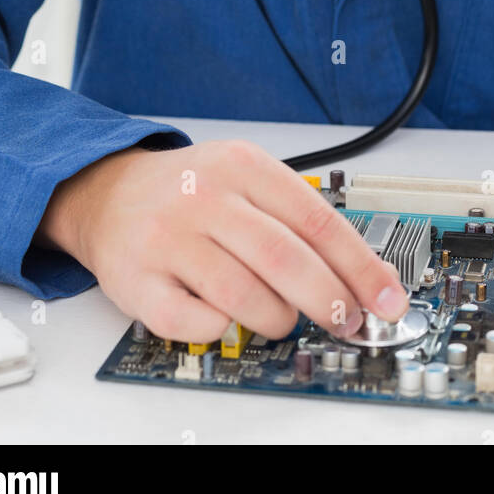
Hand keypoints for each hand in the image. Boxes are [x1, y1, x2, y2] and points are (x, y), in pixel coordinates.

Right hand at [38, 139, 407, 343]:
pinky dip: (223, 327)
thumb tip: (366, 272)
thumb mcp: (247, 179)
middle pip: (285, 260)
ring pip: (244, 295)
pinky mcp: (137, 280)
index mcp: (242, 166)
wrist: (108, 192)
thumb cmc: (190, 191)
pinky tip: (227, 317)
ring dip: (278, 319)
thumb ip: (299, 218)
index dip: (359, 266)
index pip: (316, 221)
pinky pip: (194, 321)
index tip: (386, 298)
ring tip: (283, 318)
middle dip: (328, 300)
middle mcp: (204, 197)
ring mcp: (168, 238)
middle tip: (347, 320)